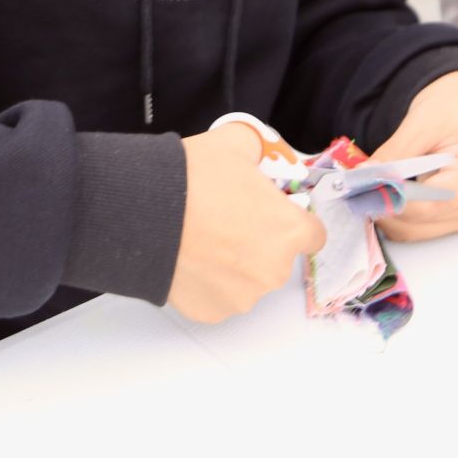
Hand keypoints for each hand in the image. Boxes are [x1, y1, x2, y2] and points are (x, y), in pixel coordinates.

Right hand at [167, 124, 324, 322]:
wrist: (143, 214)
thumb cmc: (194, 180)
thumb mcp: (234, 144)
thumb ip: (258, 149)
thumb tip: (259, 151)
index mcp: (289, 230)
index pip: (313, 235)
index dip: (295, 222)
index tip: (275, 214)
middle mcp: (273, 270)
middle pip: (278, 258)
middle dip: (260, 241)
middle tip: (228, 219)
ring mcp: (242, 297)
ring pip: (248, 280)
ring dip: (234, 264)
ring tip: (203, 238)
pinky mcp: (212, 313)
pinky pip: (218, 296)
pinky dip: (208, 282)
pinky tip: (189, 258)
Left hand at [367, 70, 457, 242]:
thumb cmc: (455, 108)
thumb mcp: (421, 121)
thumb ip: (395, 152)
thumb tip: (366, 175)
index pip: (433, 203)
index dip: (393, 199)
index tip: (363, 189)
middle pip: (424, 222)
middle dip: (386, 206)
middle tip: (356, 188)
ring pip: (420, 230)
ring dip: (392, 212)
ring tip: (372, 187)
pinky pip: (425, 228)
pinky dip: (402, 215)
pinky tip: (391, 193)